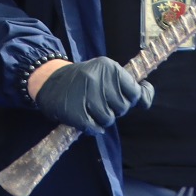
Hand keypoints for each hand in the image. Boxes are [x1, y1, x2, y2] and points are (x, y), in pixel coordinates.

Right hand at [29, 56, 152, 131]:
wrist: (48, 80)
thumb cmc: (82, 79)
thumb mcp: (105, 73)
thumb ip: (126, 85)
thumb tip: (146, 98)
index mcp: (109, 67)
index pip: (135, 92)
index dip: (132, 99)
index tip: (126, 98)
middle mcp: (98, 79)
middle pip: (122, 108)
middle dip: (114, 108)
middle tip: (100, 101)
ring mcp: (86, 95)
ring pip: (109, 119)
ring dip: (102, 119)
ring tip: (90, 109)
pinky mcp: (75, 112)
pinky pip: (94, 128)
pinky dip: (92, 128)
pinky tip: (86, 120)